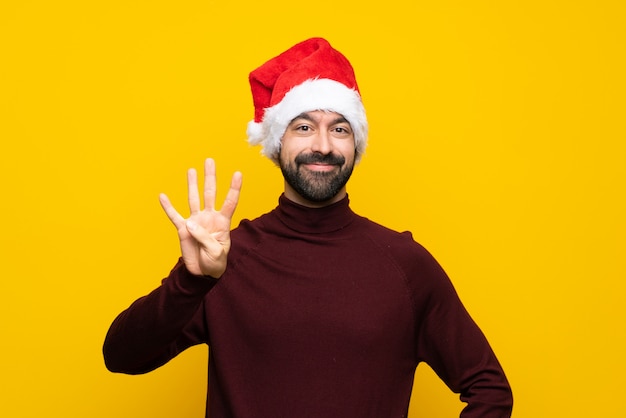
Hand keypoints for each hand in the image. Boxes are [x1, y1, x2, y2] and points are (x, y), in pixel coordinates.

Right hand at [159, 158, 241, 277]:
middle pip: (210, 193)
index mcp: (222, 222)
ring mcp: (196, 221)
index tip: (238, 173)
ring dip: (192, 184)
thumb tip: (190, 223)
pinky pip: (174, 216)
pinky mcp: (183, 229)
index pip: (230, 202)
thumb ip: (205, 237)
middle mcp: (209, 217)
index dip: (234, 188)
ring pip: (193, 199)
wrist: (203, 273)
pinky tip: (162, 196)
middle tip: (210, 160)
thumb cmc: (215, 262)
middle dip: (210, 177)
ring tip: (191, 170)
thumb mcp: (216, 252)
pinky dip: (168, 206)